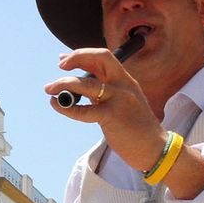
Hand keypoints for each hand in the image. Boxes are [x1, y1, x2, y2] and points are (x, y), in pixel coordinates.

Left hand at [45, 47, 172, 174]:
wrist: (153, 148)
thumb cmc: (135, 128)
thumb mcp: (122, 103)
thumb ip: (103, 91)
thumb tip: (77, 83)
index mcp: (126, 80)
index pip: (104, 57)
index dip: (82, 54)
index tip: (64, 60)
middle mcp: (123, 85)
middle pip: (99, 58)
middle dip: (76, 58)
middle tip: (59, 68)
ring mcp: (119, 99)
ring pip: (85, 84)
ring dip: (63, 84)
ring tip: (49, 89)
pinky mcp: (112, 116)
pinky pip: (84, 110)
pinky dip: (67, 107)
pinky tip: (57, 105)